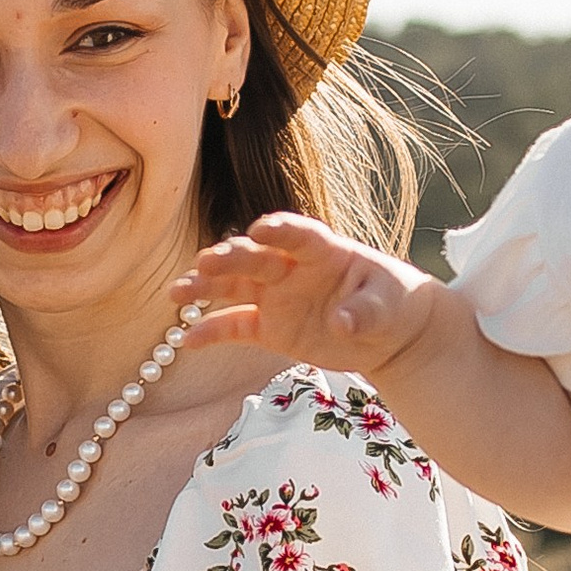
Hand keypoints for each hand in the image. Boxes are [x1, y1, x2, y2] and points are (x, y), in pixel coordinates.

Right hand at [177, 211, 437, 377]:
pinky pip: (235, 328)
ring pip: (235, 288)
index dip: (280, 231)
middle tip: (206, 263)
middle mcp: (293, 269)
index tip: (259, 230)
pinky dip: (211, 333)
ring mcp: (277, 297)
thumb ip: (365, 312)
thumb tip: (342, 323)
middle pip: (257, 259)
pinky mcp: (271, 327)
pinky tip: (187, 340)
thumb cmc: (393, 304)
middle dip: (231, 258)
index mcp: (325, 252)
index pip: (300, 236)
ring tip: (177, 293)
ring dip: (206, 287)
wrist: (388, 333)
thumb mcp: (389, 305)